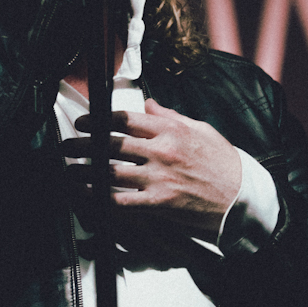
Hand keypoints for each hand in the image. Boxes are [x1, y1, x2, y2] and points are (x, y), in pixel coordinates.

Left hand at [61, 98, 241, 232]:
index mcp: (170, 130)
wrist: (241, 195)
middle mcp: (162, 151)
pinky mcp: (160, 203)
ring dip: (85, 171)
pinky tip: (87, 195)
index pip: (126, 119)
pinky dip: (101, 198)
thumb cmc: (223, 162)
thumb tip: (148, 103)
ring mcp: (159, 178)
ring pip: (111, 172)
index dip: (99, 120)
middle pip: (112, 144)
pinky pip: (122, 200)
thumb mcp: (201, 129)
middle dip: (84, 144)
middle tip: (67, 144)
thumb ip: (170, 116)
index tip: (85, 122)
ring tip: (69, 170)